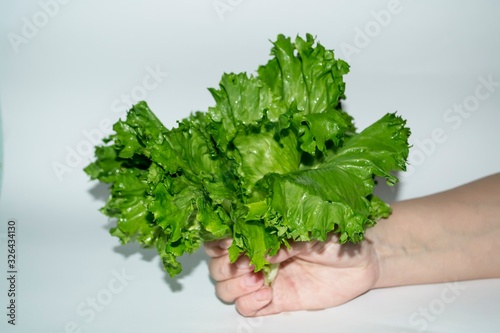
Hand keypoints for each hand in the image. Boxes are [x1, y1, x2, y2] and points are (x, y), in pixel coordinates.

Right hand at [204, 234, 379, 316]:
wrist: (360, 262)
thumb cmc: (336, 236)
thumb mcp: (310, 230)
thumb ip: (287, 241)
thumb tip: (264, 253)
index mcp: (260, 233)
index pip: (223, 236)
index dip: (219, 241)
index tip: (229, 243)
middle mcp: (256, 256)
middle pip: (218, 266)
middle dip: (227, 267)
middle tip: (247, 265)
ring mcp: (264, 279)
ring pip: (226, 288)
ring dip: (234, 287)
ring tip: (258, 281)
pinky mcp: (275, 300)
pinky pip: (246, 308)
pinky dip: (249, 304)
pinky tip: (266, 295)